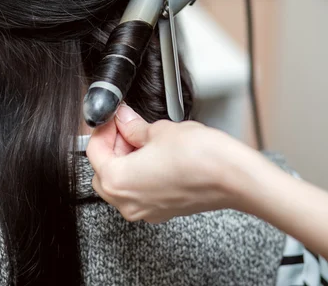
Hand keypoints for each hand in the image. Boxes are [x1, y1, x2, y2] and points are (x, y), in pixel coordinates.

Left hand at [86, 105, 266, 222]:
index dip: (103, 129)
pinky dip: (138, 173)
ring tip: (141, 137)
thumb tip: (124, 119)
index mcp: (118, 181)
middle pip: (102, 172)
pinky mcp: (161, 211)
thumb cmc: (201, 157)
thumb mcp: (159, 131)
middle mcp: (127, 202)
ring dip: (124, 160)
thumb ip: (133, 126)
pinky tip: (153, 154)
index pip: (93, 152)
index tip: (112, 117)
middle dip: (111, 146)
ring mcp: (145, 210)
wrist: (234, 178)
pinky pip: (138, 192)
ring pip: (119, 184)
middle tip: (125, 126)